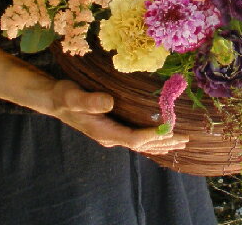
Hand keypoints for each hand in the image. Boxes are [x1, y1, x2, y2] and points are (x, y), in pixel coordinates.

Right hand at [48, 80, 188, 154]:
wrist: (55, 100)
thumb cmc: (65, 96)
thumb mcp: (74, 96)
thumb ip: (90, 101)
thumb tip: (109, 103)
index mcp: (104, 132)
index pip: (133, 138)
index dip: (152, 135)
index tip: (170, 129)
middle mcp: (110, 137)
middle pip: (142, 145)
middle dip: (164, 143)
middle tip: (186, 139)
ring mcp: (112, 134)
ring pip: (141, 144)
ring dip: (161, 143)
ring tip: (180, 143)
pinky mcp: (113, 128)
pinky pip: (137, 138)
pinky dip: (152, 139)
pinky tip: (161, 138)